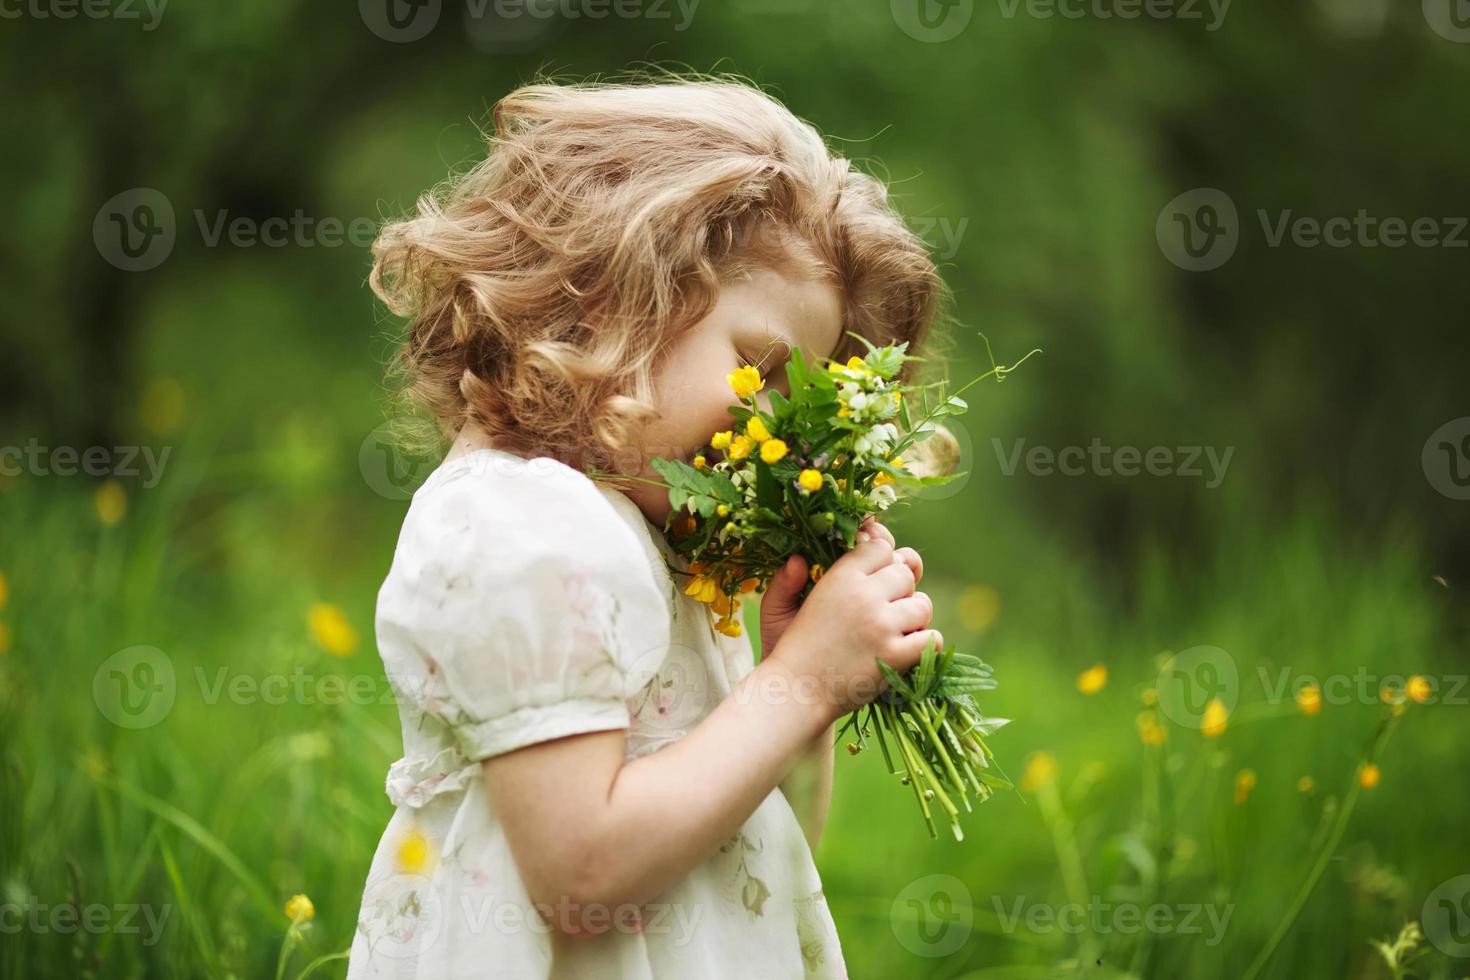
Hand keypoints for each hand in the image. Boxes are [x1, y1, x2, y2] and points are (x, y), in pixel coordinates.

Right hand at [758, 516, 923, 659]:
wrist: (795, 694)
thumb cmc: (789, 649)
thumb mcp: (779, 607)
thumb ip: (789, 578)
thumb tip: (801, 558)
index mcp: (840, 577)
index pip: (881, 547)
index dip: (883, 561)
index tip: (877, 579)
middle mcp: (863, 595)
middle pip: (906, 573)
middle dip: (899, 589)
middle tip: (882, 610)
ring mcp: (882, 626)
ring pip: (923, 605)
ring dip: (914, 618)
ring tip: (894, 631)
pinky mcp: (895, 656)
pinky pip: (931, 637)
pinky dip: (924, 644)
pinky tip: (907, 650)